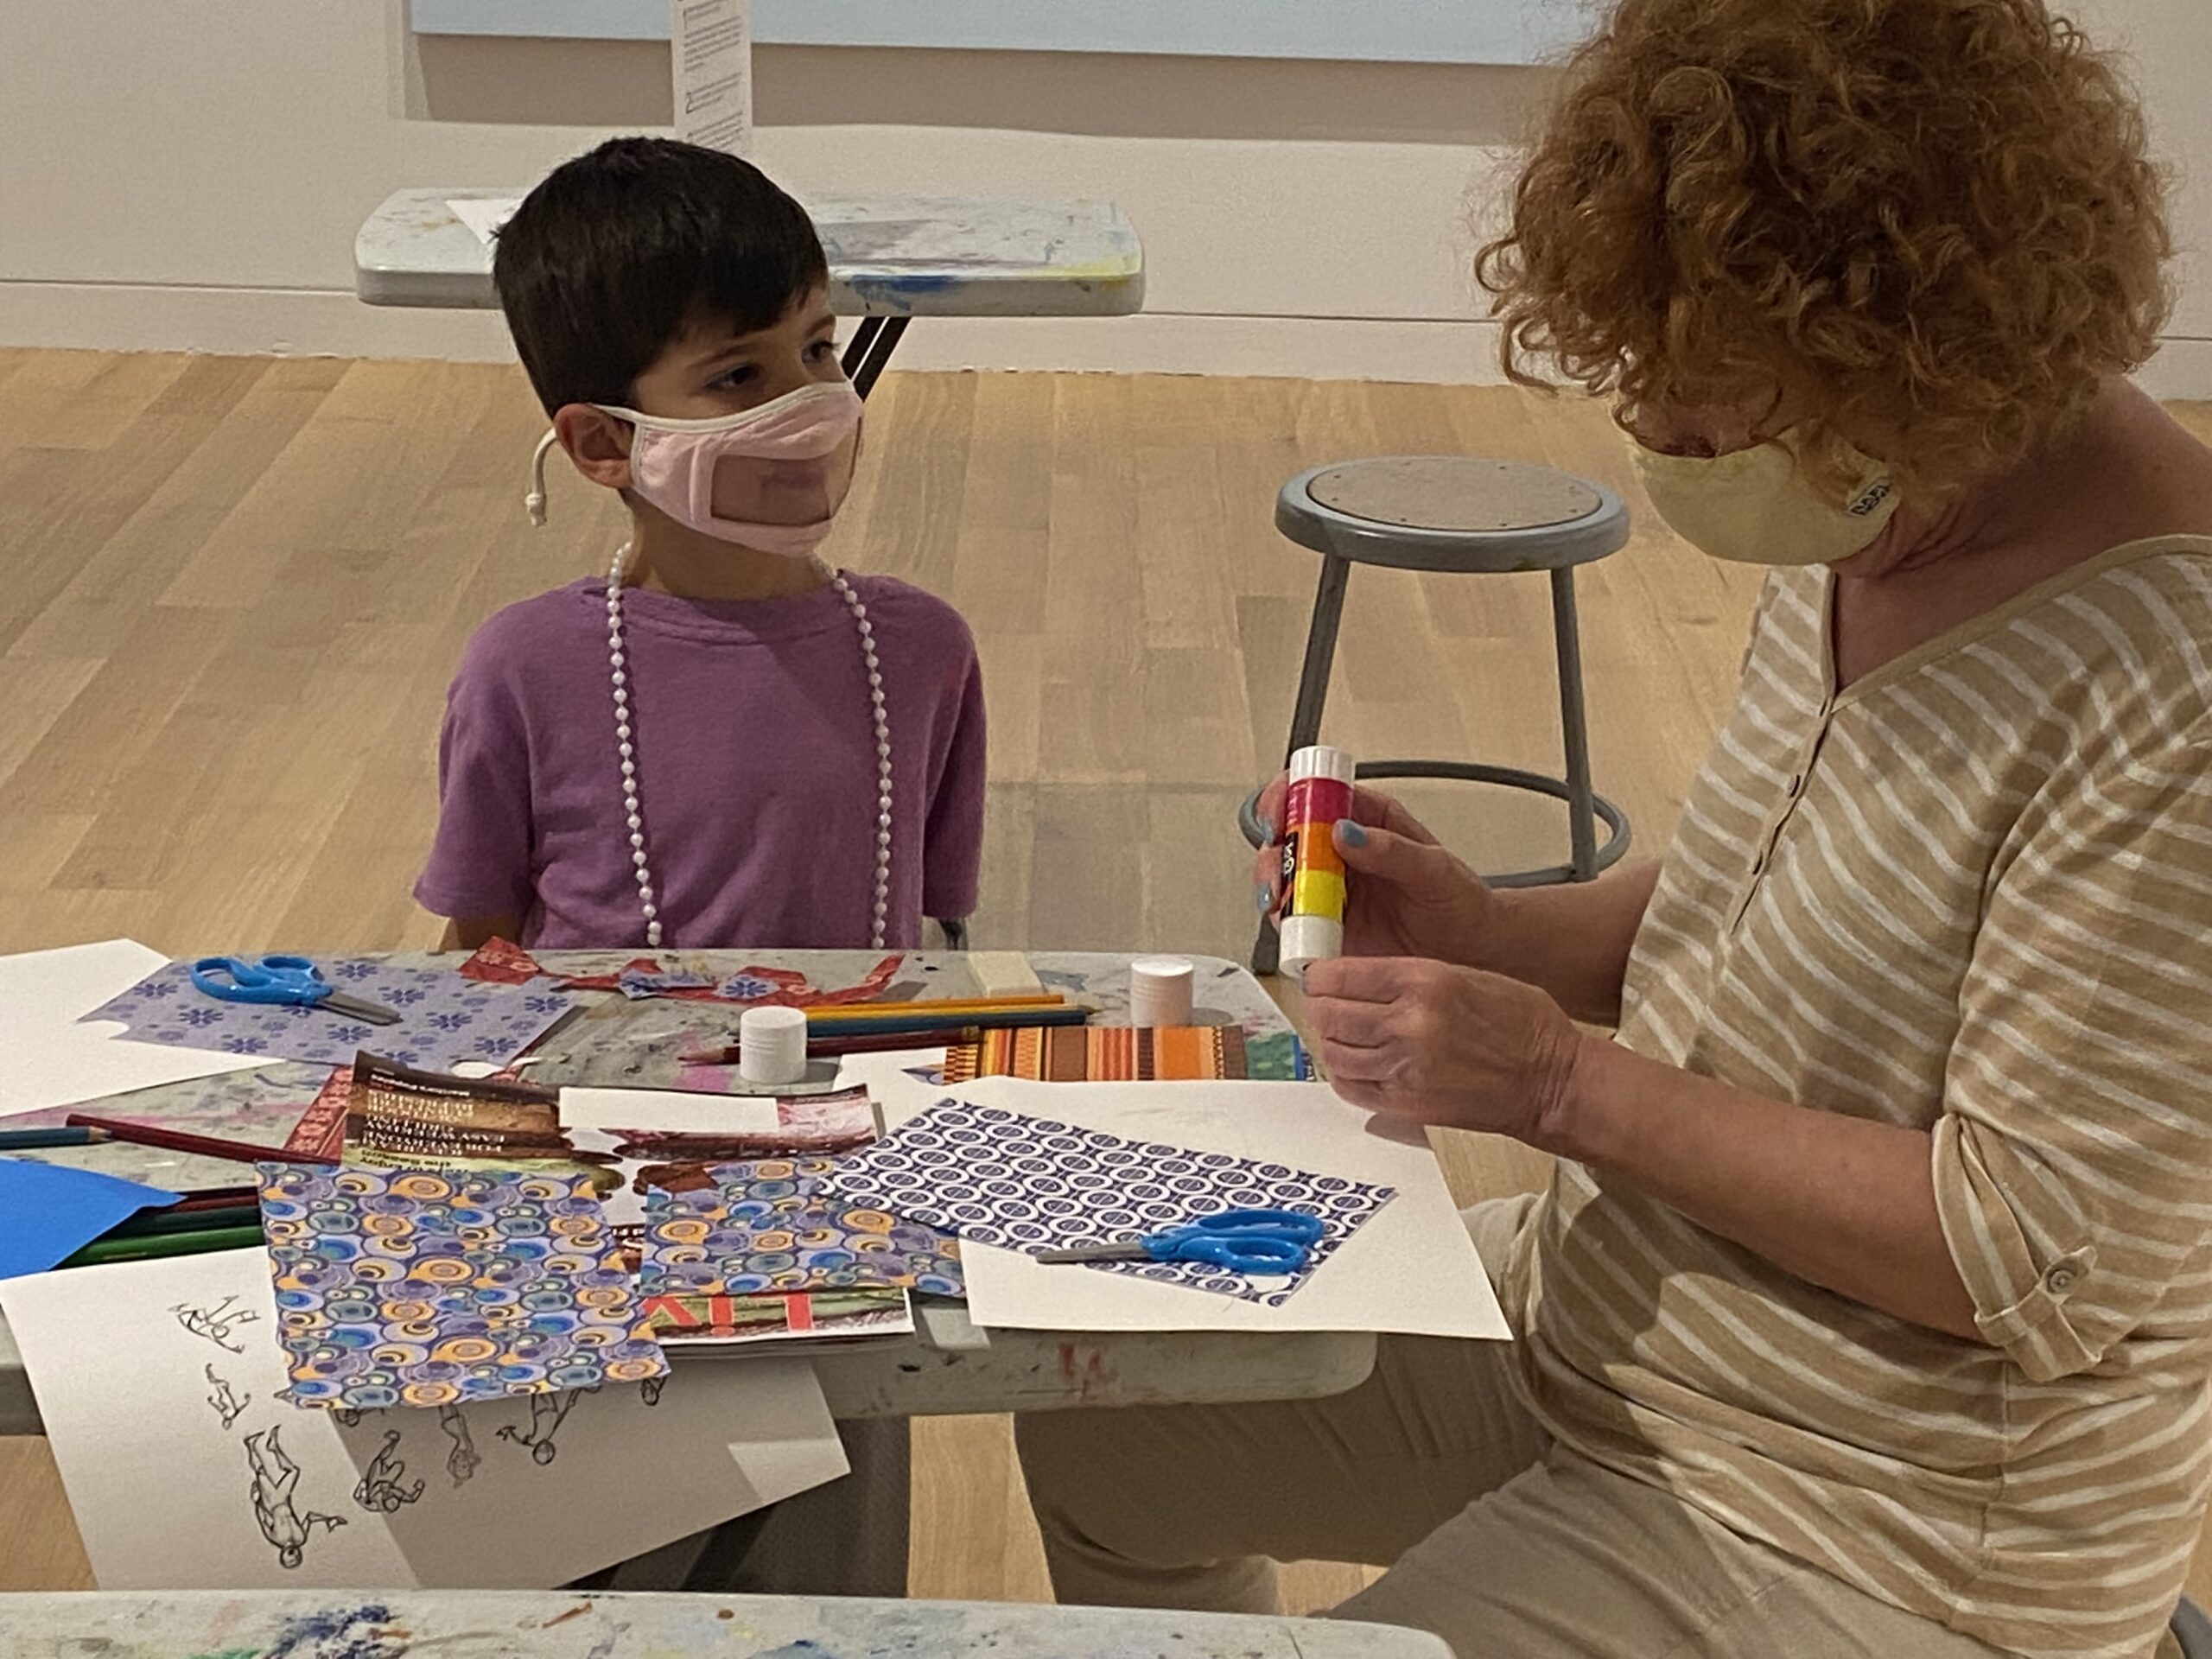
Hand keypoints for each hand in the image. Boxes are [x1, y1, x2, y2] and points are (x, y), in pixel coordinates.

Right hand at [1251, 778, 1496, 965]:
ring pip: (1281, 873)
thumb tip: (1346, 831)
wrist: (1469, 950)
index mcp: (1368, 819)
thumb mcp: (1435, 869)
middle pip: (1288, 832)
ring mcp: (1330, 887)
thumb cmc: (1460, 902)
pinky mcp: (1325, 923)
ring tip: (1285, 898)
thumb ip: (1392, 850)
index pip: (1318, 791)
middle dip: (1274, 844)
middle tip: (1282, 864)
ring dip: (1272, 883)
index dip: (1291, 794)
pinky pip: (1290, 917)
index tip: (1283, 812)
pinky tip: (1293, 925)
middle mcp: (1342, 850)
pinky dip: (1282, 920)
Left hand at [1301, 956, 1586, 1140]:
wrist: (1551, 1080)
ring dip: (1330, 1039)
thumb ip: (1406, 976)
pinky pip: (1350, 1087)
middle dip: (1319, 1005)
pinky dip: (1343, 1073)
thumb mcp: (1463, 974)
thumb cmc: (1520, 1024)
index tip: (1319, 975)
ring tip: (1342, 1031)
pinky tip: (1356, 1061)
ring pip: (1332, 1052)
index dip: (1320, 975)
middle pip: (1328, 1015)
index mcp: (1424, 982)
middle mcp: (1410, 1025)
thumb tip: (1354, 978)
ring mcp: (1405, 1069)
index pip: (1340, 976)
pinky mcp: (1407, 1105)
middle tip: (1325, 1002)